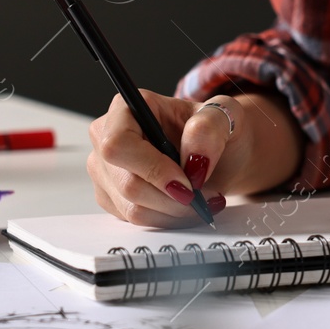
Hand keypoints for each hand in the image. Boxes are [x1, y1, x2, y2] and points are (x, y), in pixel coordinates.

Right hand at [87, 91, 301, 226]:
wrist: (216, 155)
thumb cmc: (212, 131)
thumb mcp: (224, 115)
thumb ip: (210, 127)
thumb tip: (194, 156)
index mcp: (126, 108)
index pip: (118, 144)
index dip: (152, 169)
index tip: (187, 183)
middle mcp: (106, 136)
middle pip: (127, 184)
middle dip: (172, 199)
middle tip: (204, 196)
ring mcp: (105, 170)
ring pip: (133, 209)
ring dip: (174, 211)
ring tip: (201, 199)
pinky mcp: (111, 196)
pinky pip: (135, 221)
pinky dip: (167, 219)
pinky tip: (185, 206)